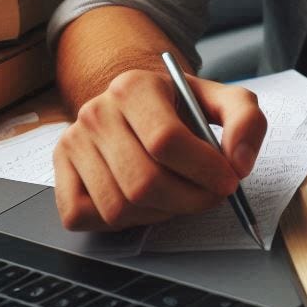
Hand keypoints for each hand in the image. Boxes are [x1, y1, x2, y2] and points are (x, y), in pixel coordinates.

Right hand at [53, 68, 266, 231]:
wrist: (139, 103)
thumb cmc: (183, 106)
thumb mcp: (222, 100)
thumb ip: (246, 120)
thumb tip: (240, 162)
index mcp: (134, 86)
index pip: (166, 140)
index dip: (204, 169)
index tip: (230, 181)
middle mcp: (96, 112)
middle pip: (143, 181)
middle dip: (189, 199)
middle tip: (213, 197)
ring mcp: (73, 143)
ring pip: (118, 206)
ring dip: (162, 213)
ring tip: (183, 195)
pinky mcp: (60, 174)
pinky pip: (88, 217)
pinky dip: (124, 221)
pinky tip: (147, 201)